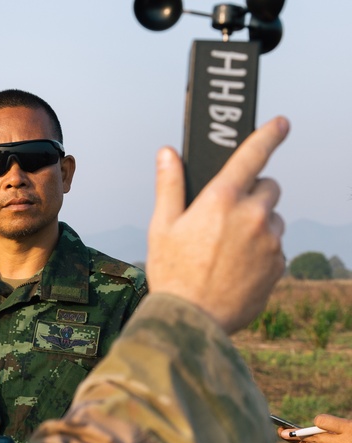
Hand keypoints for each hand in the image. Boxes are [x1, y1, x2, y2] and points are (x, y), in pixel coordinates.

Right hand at [147, 116, 288, 333]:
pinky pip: (275, 248)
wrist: (193, 320)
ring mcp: (270, 241)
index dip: (268, 135)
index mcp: (222, 200)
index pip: (252, 156)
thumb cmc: (172, 272)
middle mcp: (253, 215)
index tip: (281, 123)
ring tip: (226, 249)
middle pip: (268, 187)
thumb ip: (169, 186)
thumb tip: (167, 153)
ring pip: (272, 219)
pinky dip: (261, 252)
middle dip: (253, 193)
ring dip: (257, 224)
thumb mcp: (162, 226)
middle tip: (225, 214)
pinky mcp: (279, 265)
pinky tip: (235, 268)